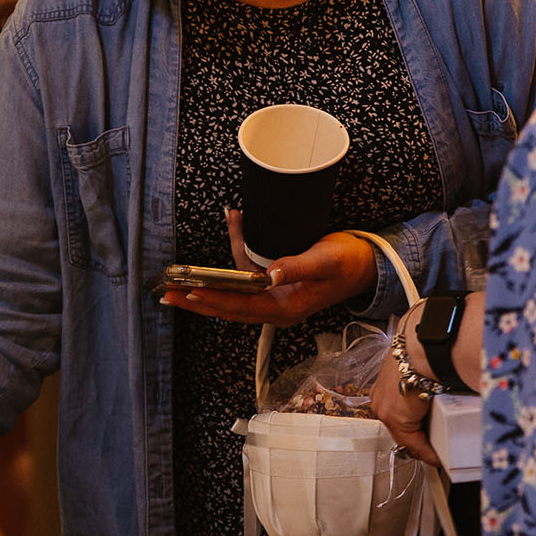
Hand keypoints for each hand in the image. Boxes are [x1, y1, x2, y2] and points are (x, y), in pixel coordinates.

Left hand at [159, 209, 377, 325]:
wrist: (369, 264)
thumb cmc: (349, 262)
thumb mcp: (325, 260)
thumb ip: (297, 266)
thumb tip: (269, 273)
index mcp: (287, 307)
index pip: (241, 306)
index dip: (213, 300)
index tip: (188, 294)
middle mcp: (277, 307)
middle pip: (230, 306)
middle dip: (198, 299)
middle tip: (167, 293)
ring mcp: (276, 298)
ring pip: (235, 293)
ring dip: (211, 280)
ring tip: (182, 273)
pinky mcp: (277, 286)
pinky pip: (247, 277)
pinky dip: (235, 258)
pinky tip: (233, 228)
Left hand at [371, 337, 440, 465]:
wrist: (422, 348)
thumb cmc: (426, 352)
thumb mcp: (421, 368)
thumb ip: (425, 379)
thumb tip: (440, 384)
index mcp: (386, 384)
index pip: (398, 411)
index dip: (414, 425)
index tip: (425, 433)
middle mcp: (381, 398)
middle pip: (401, 426)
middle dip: (419, 437)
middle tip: (435, 445)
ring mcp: (385, 409)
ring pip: (406, 435)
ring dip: (424, 444)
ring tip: (438, 451)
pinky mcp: (395, 418)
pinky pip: (412, 442)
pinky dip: (426, 451)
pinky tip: (436, 457)